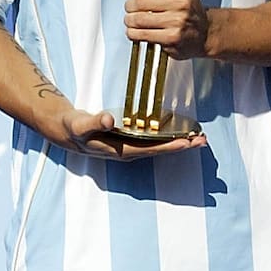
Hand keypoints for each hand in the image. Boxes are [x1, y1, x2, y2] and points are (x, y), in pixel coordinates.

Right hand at [56, 108, 207, 159]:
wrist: (66, 131)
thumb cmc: (74, 128)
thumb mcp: (81, 125)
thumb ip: (95, 122)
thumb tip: (110, 119)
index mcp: (119, 150)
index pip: (150, 149)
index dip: (169, 147)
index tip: (187, 142)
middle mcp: (128, 152)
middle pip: (160, 150)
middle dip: (182, 146)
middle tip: (203, 140)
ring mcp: (130, 147)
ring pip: (159, 146)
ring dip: (178, 142)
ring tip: (198, 137)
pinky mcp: (130, 140)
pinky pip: (154, 140)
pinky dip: (168, 137)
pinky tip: (179, 133)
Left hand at [125, 0, 208, 59]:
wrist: (205, 33)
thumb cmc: (192, 6)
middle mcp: (181, 3)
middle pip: (139, 2)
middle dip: (131, 6)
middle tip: (132, 7)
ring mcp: (176, 21)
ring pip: (138, 19)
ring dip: (130, 20)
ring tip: (133, 19)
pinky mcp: (170, 38)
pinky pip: (141, 34)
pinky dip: (134, 34)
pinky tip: (138, 31)